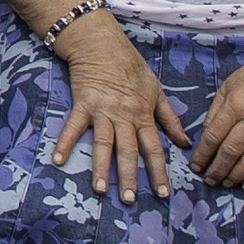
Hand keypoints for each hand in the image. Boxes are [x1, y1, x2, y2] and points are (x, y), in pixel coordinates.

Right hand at [47, 15, 187, 199]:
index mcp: (143, 114)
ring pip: (103, 144)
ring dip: (101, 167)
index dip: (159, 171)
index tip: (163, 193)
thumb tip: (185, 143)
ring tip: (100, 190)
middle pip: (128, 151)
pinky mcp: (82, 105)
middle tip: (129, 200)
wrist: (102, 44)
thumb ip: (170, 118)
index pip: (154, 148)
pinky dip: (65, 143)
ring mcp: (102, 111)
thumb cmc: (131, 66)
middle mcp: (124, 116)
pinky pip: (73, 127)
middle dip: (129, 177)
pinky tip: (58, 160)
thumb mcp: (157, 90)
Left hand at [189, 44, 243, 193]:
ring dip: (236, 176)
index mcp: (236, 104)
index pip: (214, 136)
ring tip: (225, 184)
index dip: (203, 155)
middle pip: (231, 151)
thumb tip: (206, 135)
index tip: (196, 166)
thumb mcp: (230, 85)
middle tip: (208, 181)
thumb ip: (216, 110)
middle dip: (217, 170)